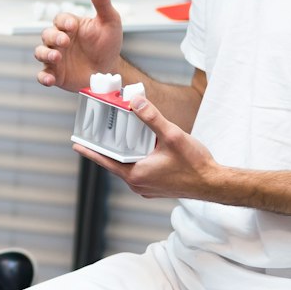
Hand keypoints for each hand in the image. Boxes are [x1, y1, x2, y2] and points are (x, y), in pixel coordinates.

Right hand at [34, 0, 123, 90]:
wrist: (110, 69)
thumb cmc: (107, 44)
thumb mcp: (109, 22)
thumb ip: (102, 3)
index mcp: (70, 26)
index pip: (59, 19)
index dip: (63, 22)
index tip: (72, 26)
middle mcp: (59, 41)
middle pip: (47, 35)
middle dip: (54, 37)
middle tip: (65, 42)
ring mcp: (56, 58)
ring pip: (40, 52)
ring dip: (46, 54)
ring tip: (56, 57)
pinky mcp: (56, 75)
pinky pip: (43, 75)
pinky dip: (43, 77)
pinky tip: (49, 79)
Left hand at [77, 97, 224, 202]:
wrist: (214, 184)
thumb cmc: (195, 164)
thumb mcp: (172, 136)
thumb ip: (152, 118)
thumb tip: (135, 101)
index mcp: (136, 174)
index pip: (106, 161)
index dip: (90, 151)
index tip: (76, 144)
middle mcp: (138, 184)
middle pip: (116, 163)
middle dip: (108, 148)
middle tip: (99, 133)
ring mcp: (146, 188)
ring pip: (128, 167)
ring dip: (123, 154)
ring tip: (120, 138)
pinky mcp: (156, 188)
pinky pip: (138, 172)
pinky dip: (135, 160)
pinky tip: (141, 148)